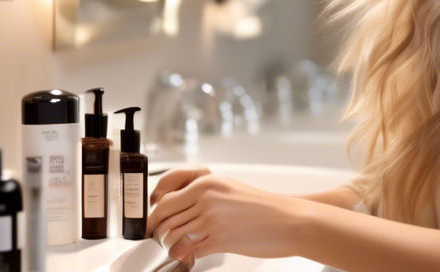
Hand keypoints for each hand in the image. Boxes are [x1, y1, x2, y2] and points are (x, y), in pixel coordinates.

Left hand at [146, 172, 304, 263]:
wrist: (288, 220)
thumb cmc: (261, 207)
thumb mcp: (228, 188)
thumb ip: (200, 193)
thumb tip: (172, 206)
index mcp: (206, 182)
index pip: (163, 199)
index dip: (152, 215)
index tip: (151, 223)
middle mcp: (206, 197)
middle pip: (163, 219)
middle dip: (158, 233)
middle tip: (162, 240)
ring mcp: (212, 219)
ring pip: (172, 237)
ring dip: (172, 247)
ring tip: (179, 249)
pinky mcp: (219, 239)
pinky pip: (189, 251)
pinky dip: (187, 257)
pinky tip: (192, 256)